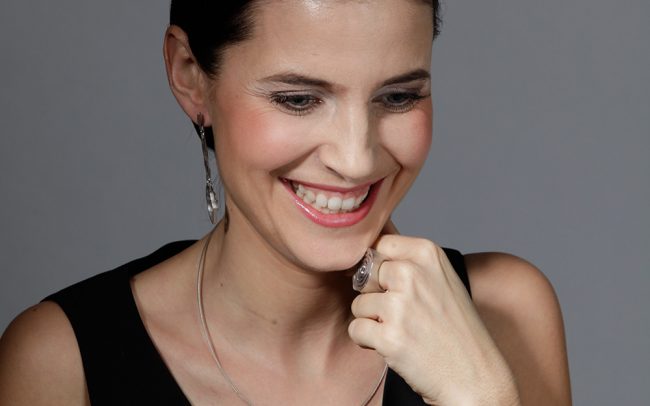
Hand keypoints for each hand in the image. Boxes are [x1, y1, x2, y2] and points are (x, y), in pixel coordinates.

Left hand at [348, 219, 519, 404]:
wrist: (475, 376)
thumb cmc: (456, 329)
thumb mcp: (441, 279)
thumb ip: (407, 262)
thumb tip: (364, 252)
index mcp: (427, 253)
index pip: (380, 245)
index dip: (380, 269)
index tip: (394, 286)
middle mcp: (412, 273)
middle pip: (365, 275)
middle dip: (375, 296)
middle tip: (404, 315)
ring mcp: (400, 305)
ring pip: (358, 304)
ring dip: (372, 321)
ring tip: (403, 331)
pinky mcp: (389, 336)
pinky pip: (356, 329)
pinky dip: (368, 341)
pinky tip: (394, 346)